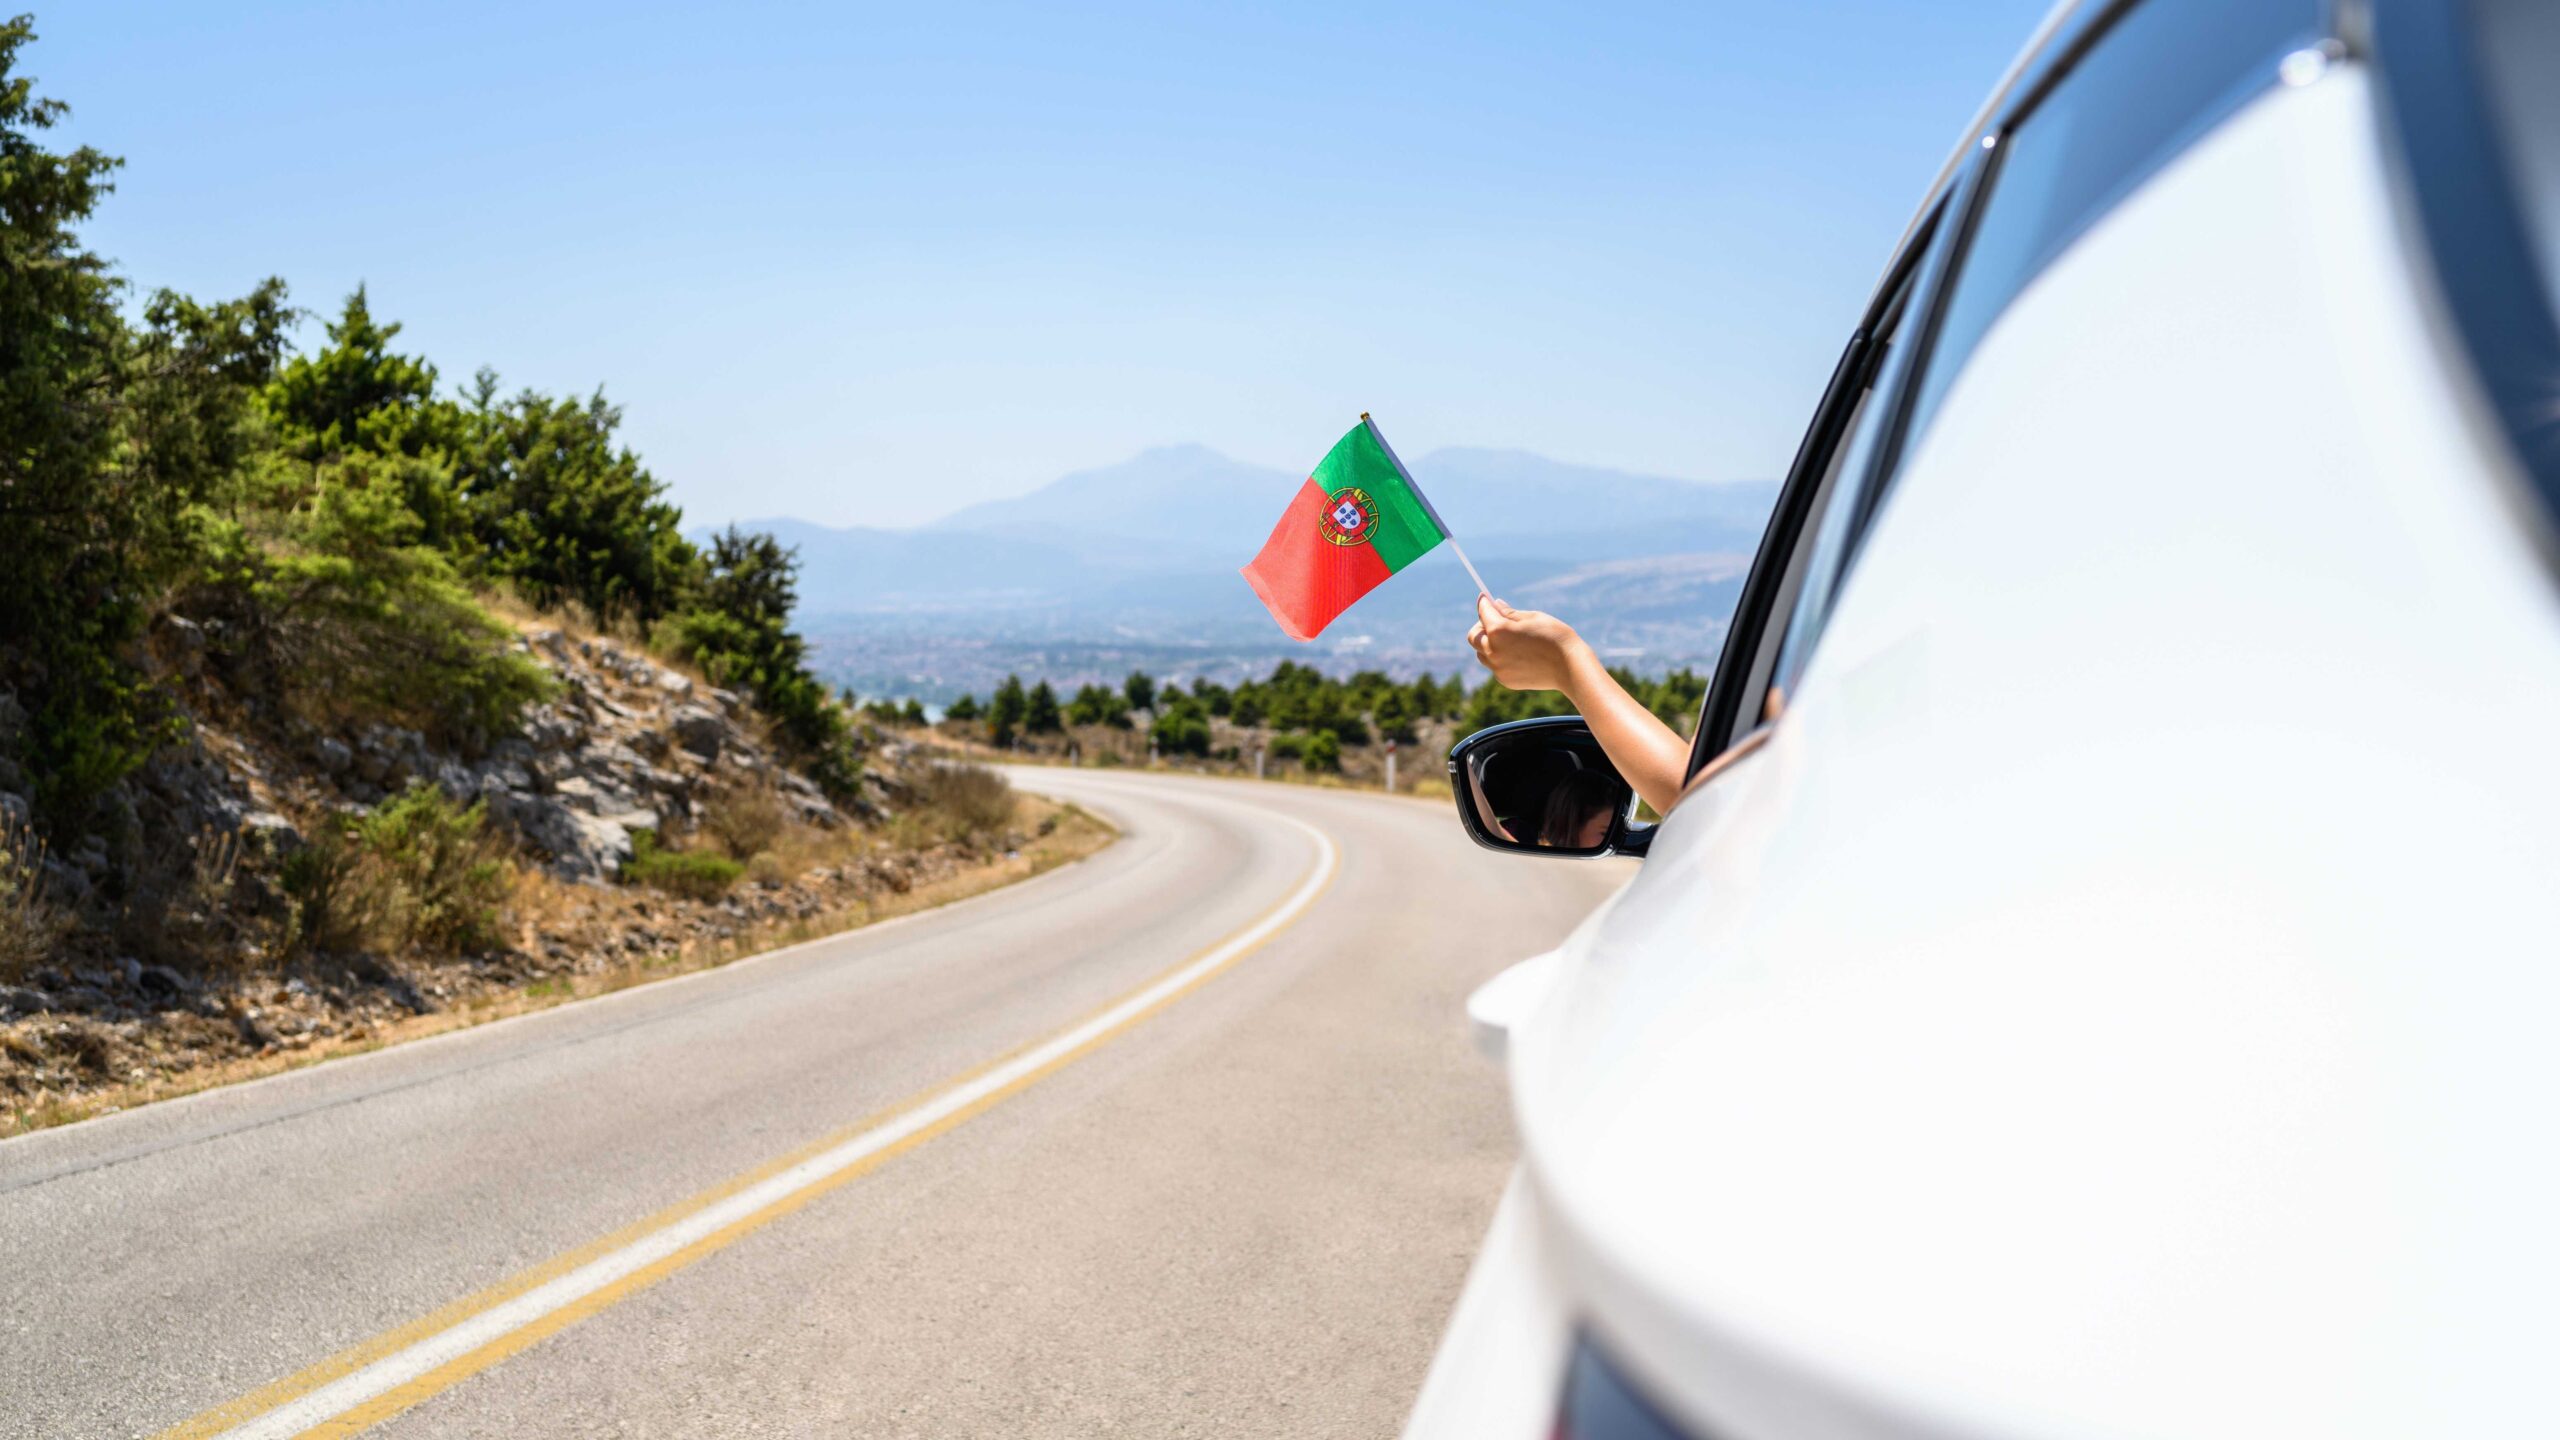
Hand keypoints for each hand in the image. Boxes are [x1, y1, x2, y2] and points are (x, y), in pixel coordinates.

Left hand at [1466, 594, 1591, 694]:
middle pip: (1473, 637)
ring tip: (1511, 640)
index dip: (1484, 603)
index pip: (1482, 612)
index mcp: (1497, 630)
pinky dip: (1501, 659)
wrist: (1570, 666)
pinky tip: (1520, 656)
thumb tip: (1494, 605)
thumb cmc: (1553, 636)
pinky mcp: (1505, 680)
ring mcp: (1497, 668)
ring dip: (1489, 644)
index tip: (1485, 598)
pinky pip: (1495, 666)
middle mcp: (1492, 650)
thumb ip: (1509, 613)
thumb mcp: (1532, 617)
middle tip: (1496, 621)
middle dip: (1481, 627)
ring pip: (1482, 654)